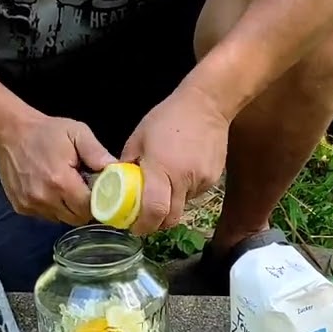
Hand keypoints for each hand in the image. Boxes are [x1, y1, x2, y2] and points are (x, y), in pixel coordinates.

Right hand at [0, 113, 116, 224]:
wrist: (10, 132)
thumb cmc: (46, 131)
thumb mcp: (77, 132)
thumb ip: (97, 152)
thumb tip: (116, 170)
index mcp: (61, 181)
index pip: (89, 207)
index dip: (98, 201)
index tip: (99, 190)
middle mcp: (45, 198)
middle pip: (76, 218)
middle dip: (84, 207)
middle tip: (83, 188)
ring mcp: (31, 205)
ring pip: (61, 219)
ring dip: (67, 208)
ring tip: (65, 187)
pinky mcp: (21, 208)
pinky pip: (45, 216)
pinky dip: (52, 207)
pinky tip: (50, 189)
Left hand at [121, 87, 229, 234]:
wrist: (207, 104)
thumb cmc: (168, 117)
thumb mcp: (138, 137)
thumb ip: (128, 164)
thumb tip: (118, 185)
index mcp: (161, 168)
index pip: (154, 210)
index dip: (144, 225)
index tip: (134, 227)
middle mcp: (184, 179)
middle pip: (171, 218)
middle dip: (156, 223)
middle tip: (145, 218)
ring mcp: (202, 181)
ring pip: (183, 206)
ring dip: (170, 204)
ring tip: (165, 184)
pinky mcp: (213, 179)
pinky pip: (194, 194)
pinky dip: (184, 191)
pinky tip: (182, 172)